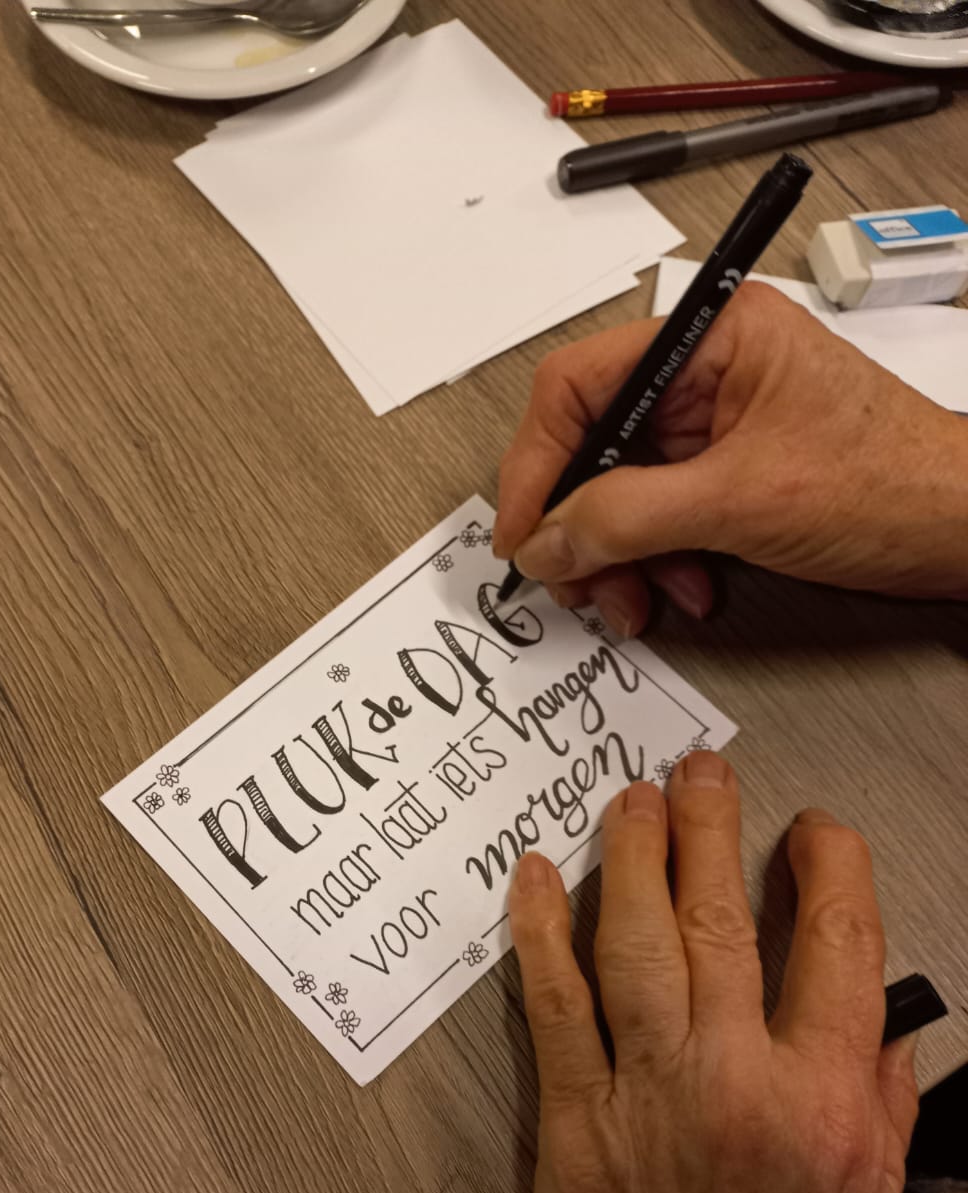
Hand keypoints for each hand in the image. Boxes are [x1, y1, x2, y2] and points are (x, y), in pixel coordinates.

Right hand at [494, 283, 967, 636]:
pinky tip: (682, 591)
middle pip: (592, 446)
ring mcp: (716, 425)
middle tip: (577, 580)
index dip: (536, 464)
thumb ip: (626, 517)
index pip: (577, 387)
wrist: (960, 530)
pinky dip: (656, 562)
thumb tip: (546, 537)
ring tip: (637, 600)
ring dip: (619, 557)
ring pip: (619, 492)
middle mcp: (705, 372)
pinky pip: (658, 518)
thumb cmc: (888, 483)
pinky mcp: (727, 473)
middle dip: (582, 525)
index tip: (523, 532)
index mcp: (709, 335)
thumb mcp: (738, 501)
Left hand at [507, 752, 918, 1192]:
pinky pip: (554, 1005)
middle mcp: (743, 1082)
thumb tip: (876, 1031)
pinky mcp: (573, 1129)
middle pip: (725, 917)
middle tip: (700, 771)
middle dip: (712, 826)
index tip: (812, 829)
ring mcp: (650, 1099)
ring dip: (633, 855)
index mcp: (833, 1104)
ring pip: (638, 941)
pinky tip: (538, 878)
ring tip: (630, 797)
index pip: (841, 940)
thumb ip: (878, 1115)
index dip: (825, 864)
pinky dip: (543, 932)